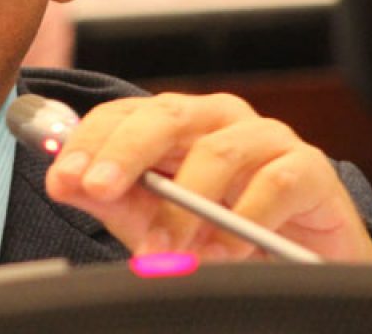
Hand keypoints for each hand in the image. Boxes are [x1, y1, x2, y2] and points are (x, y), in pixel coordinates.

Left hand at [43, 92, 371, 262]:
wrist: (300, 256)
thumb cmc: (220, 228)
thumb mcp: (154, 218)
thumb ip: (112, 200)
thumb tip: (66, 183)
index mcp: (175, 122)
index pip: (122, 114)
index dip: (89, 143)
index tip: (63, 179)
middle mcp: (217, 118)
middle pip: (166, 116)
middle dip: (125, 153)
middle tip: (99, 189)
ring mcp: (265, 137)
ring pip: (217, 152)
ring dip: (184, 205)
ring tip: (164, 247)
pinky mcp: (308, 167)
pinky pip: (274, 183)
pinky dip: (243, 219)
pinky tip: (222, 251)